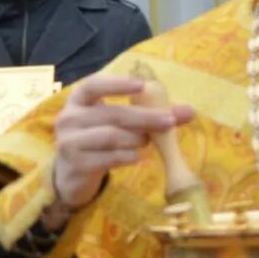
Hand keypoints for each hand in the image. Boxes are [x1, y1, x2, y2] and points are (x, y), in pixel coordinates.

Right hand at [50, 74, 195, 216]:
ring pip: (110, 136)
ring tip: (146, 141)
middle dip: (144, 117)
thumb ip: (153, 113)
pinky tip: (136, 157)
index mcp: (78, 100)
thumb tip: (190, 111)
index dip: (116, 84)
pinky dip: (127, 156)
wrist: (73, 173)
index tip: (141, 84)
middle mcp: (68, 117)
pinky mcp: (75, 163)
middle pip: (112, 114)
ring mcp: (69, 141)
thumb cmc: (100, 139)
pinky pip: (108, 158)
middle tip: (168, 121)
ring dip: (136, 138)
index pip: (93, 85)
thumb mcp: (121, 122)